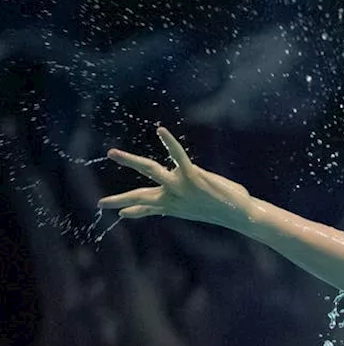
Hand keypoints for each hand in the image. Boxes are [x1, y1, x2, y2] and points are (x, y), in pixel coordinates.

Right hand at [99, 127, 252, 228]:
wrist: (241, 215)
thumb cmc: (227, 210)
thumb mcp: (204, 209)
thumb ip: (189, 202)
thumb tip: (184, 199)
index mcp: (174, 205)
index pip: (149, 209)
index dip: (135, 211)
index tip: (121, 214)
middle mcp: (174, 197)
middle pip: (141, 196)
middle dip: (121, 200)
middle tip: (100, 203)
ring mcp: (181, 186)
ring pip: (150, 171)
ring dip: (131, 161)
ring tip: (112, 153)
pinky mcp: (193, 176)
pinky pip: (178, 155)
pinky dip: (170, 142)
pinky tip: (161, 130)